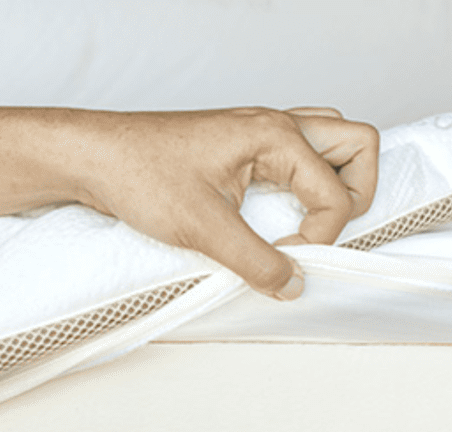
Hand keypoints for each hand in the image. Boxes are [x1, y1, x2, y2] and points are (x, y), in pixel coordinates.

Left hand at [71, 107, 379, 298]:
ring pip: (330, 143)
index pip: (337, 192)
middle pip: (357, 145)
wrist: (94, 158)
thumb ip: (254, 261)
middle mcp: (273, 126)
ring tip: (307, 224)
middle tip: (322, 234)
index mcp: (275, 136)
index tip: (284, 261)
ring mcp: (257, 134)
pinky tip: (276, 214)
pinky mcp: (239, 148)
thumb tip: (292, 284)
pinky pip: (296, 154)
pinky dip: (303, 181)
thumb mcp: (202, 228)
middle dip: (357, 193)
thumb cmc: (139, 173)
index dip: (319, 236)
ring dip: (334, 182)